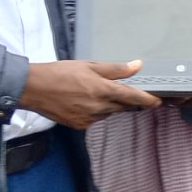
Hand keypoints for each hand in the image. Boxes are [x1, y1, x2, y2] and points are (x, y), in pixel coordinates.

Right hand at [21, 60, 161, 128]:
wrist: (33, 88)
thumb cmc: (60, 72)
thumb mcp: (89, 65)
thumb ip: (115, 69)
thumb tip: (137, 66)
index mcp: (103, 90)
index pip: (133, 97)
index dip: (147, 100)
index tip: (158, 101)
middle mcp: (99, 107)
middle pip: (122, 106)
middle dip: (126, 101)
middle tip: (122, 92)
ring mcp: (89, 118)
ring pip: (108, 113)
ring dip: (108, 105)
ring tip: (93, 92)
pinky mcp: (79, 125)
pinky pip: (95, 119)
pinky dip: (95, 112)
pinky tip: (83, 101)